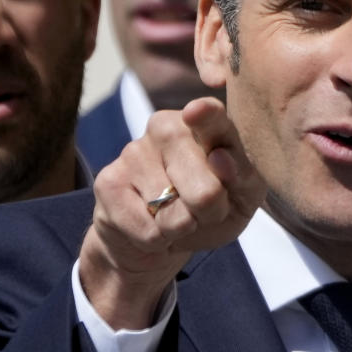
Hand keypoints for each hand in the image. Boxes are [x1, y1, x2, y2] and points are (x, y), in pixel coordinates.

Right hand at [78, 97, 264, 328]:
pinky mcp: (108, 181)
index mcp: (207, 122)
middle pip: (205, 190)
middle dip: (211, 213)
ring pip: (173, 213)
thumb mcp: (242, 194)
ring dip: (182, 228)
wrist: (161, 238)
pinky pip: (148, 230)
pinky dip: (158, 239)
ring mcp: (134, 151)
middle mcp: (167, 126)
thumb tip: (221, 158)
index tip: (198, 111)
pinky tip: (152, 223)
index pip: (212, 117)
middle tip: (205, 209)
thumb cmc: (211, 208)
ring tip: (177, 215)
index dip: (206, 116)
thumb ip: (243, 173)